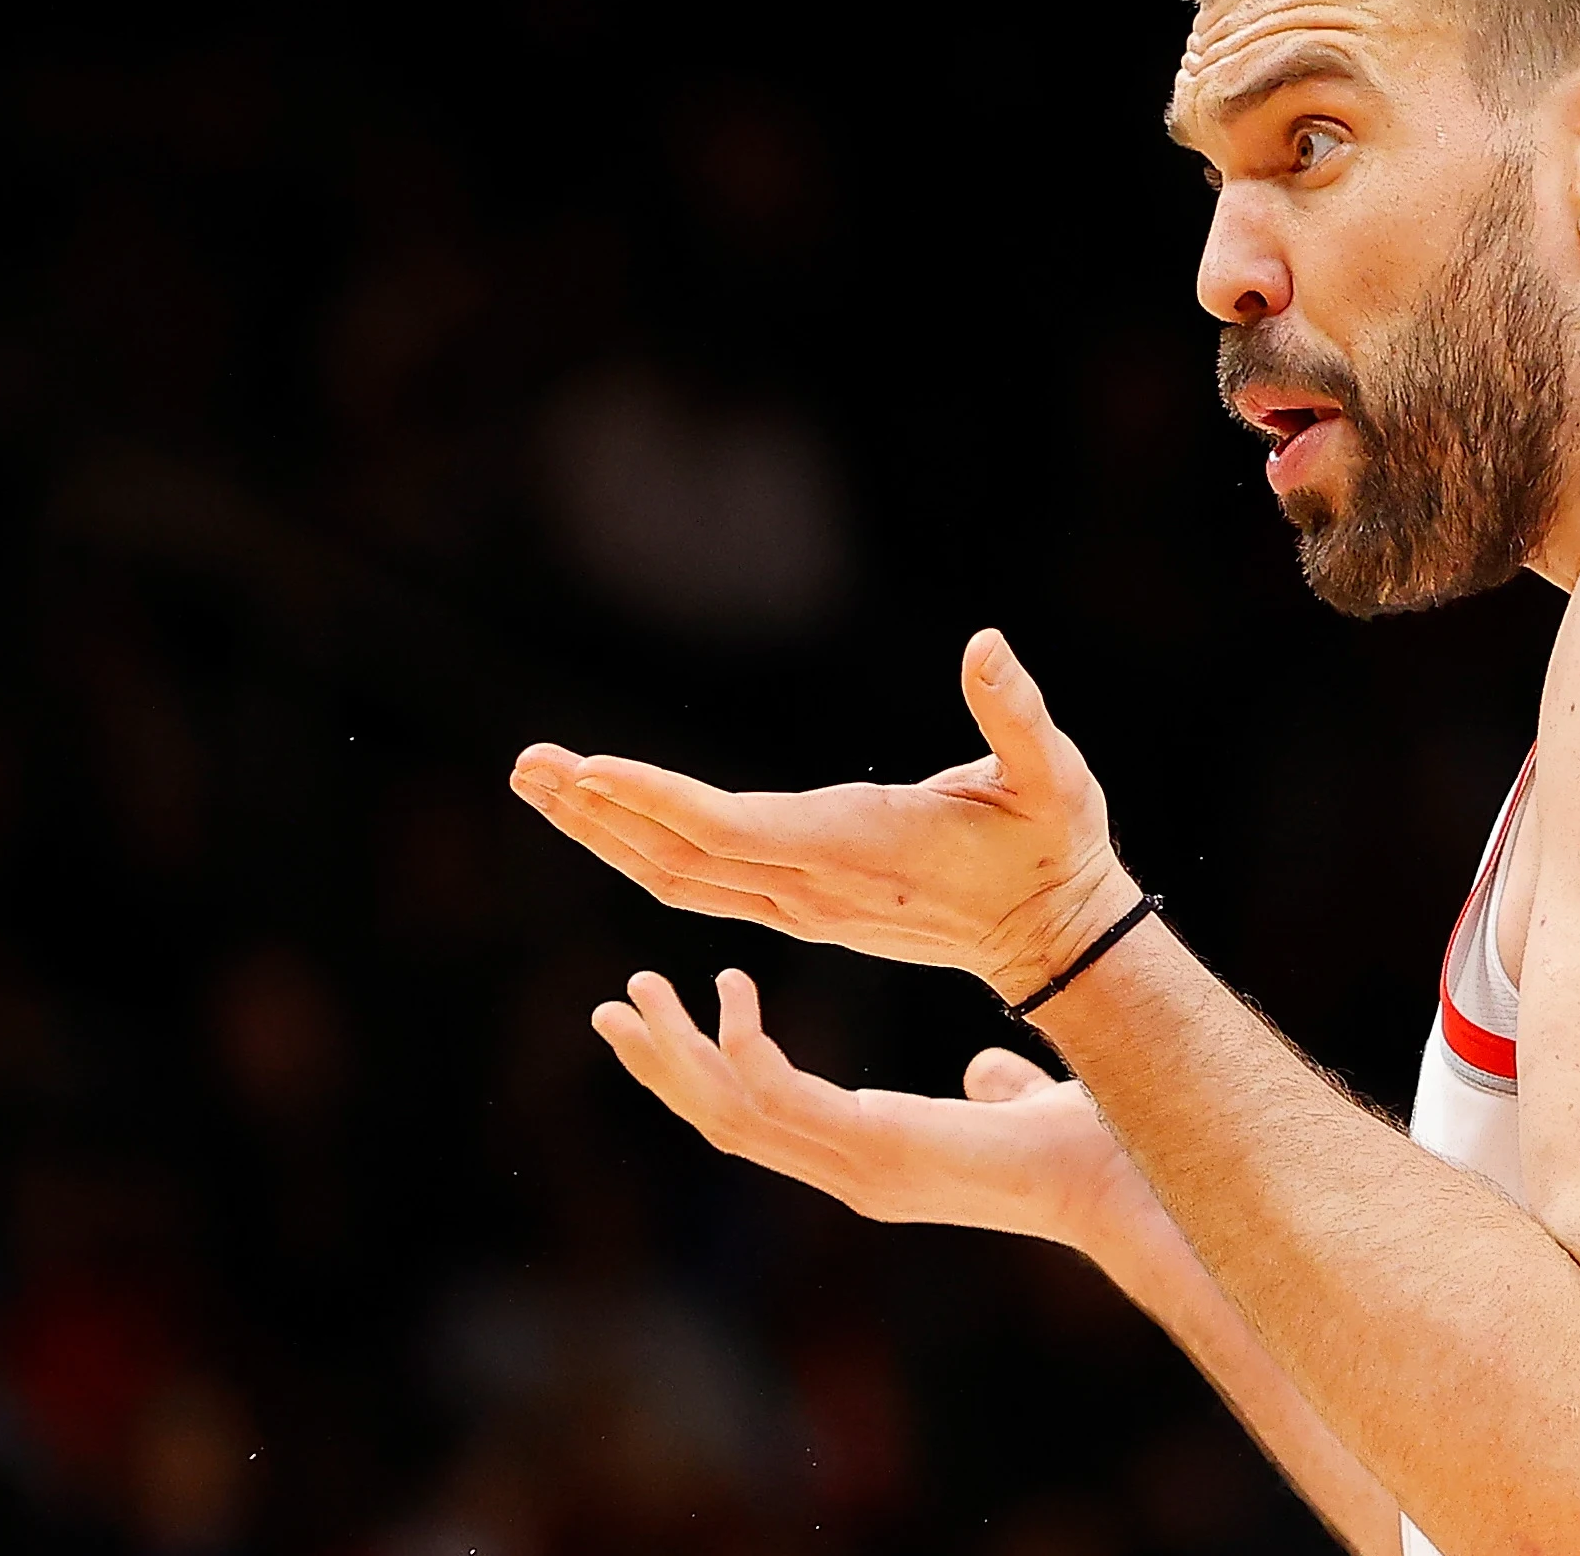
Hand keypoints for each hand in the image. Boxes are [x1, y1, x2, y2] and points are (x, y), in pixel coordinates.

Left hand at [510, 629, 1141, 998]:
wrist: (1053, 934)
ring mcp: (799, 903)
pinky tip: (603, 816)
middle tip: (525, 767)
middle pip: (676, 856)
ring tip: (541, 781)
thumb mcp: (1053, 775)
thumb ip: (1016, 713)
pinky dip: (640, 845)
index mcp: (854, 845)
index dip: (656, 800)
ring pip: (676, 874)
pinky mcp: (798, 905)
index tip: (587, 768)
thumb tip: (987, 645)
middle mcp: (811, 885)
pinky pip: (699, 880)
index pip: (731, 830)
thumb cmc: (1054, 845)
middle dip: (597, 812)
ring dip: (604, 830)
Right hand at [591, 967, 1163, 1253]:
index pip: (761, 1122)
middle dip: (660, 1068)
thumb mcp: (1015, 1103)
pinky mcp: (874, 1152)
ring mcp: (855, 1168)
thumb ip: (991, 1089)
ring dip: (674, 1056)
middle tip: (610, 1011)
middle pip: (721, 1123)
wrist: (1116, 1180)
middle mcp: (848, 1170)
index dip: (703, 1076)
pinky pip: (777, 1098)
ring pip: (728, 1116)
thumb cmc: (1079, 1145)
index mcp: (870, 1157)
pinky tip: (729, 986)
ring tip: (635, 994)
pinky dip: (740, 1046)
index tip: (667, 1020)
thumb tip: (987, 1071)